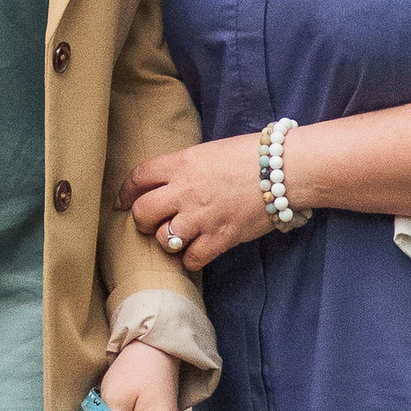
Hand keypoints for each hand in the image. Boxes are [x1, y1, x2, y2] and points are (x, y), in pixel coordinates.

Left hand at [121, 134, 272, 272]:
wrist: (286, 169)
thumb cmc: (253, 155)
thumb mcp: (210, 151)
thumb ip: (186, 168)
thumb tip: (170, 182)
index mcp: (182, 164)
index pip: (138, 177)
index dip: (126, 191)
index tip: (124, 200)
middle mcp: (185, 191)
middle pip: (142, 213)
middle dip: (143, 220)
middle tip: (153, 222)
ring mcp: (201, 217)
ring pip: (163, 239)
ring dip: (168, 240)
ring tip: (180, 236)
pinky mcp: (220, 238)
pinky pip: (191, 259)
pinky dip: (191, 259)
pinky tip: (198, 250)